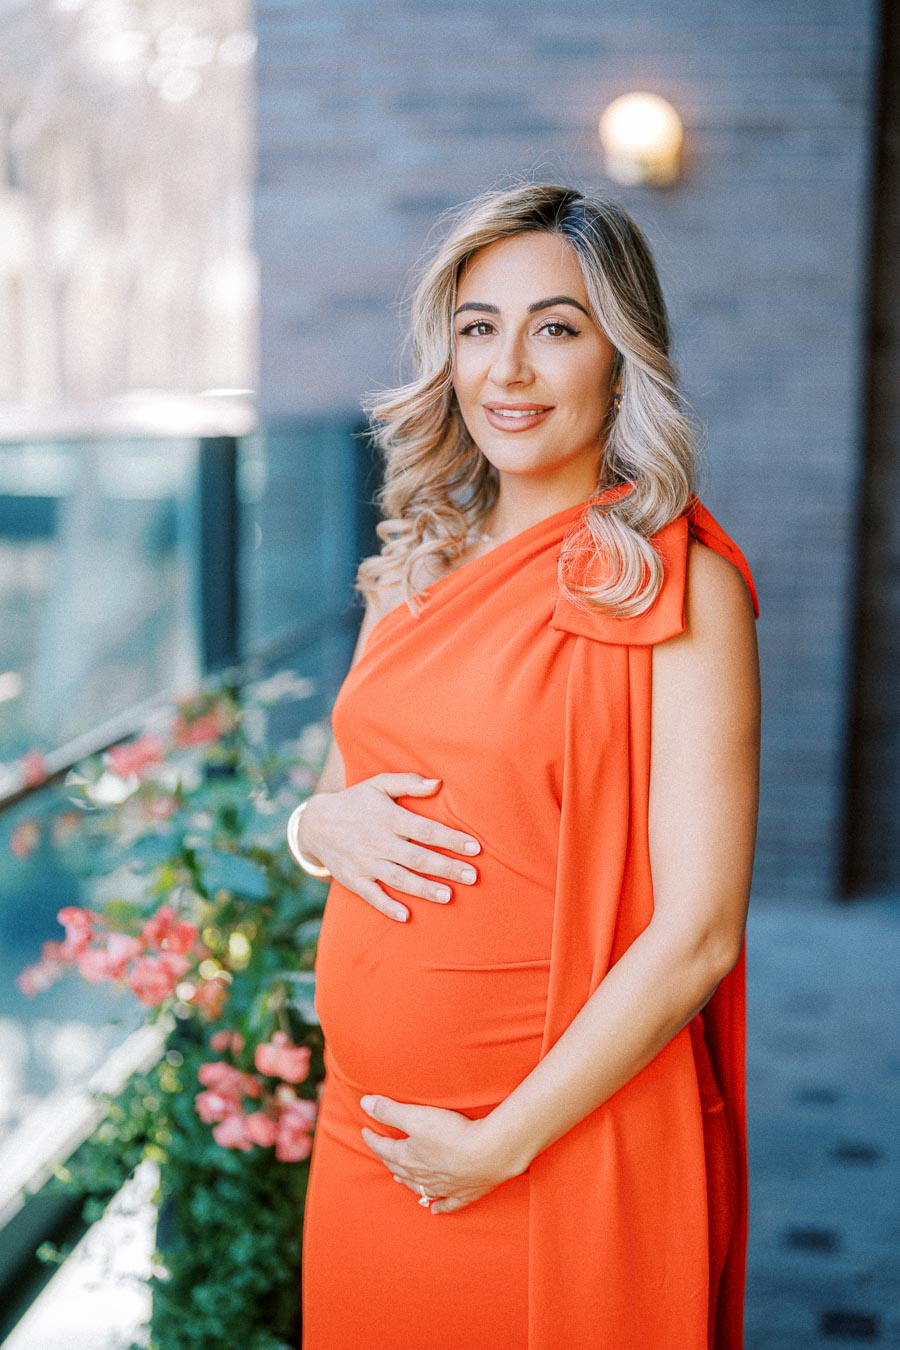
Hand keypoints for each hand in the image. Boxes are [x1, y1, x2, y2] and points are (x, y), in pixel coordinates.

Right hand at [299, 774, 480, 921]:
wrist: (315, 824)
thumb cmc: (356, 801)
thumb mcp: (378, 784)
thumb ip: (408, 782)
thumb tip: (438, 783)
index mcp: (388, 817)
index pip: (425, 829)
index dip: (450, 839)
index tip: (475, 848)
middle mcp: (378, 841)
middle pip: (417, 857)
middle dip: (446, 867)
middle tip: (472, 876)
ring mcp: (365, 863)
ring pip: (399, 878)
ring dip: (424, 889)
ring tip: (448, 896)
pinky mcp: (354, 880)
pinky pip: (372, 896)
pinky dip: (387, 907)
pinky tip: (406, 916)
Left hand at [359, 1094, 520, 1214]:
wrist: (488, 1154)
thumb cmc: (451, 1134)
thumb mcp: (416, 1117)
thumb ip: (390, 1110)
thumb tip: (364, 1103)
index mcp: (408, 1158)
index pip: (384, 1149)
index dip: (373, 1139)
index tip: (366, 1131)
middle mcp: (422, 1176)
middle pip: (399, 1167)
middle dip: (388, 1158)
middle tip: (382, 1151)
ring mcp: (443, 1187)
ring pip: (419, 1187)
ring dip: (407, 1181)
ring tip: (399, 1177)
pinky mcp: (464, 1193)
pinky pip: (447, 1204)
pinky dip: (439, 1207)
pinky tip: (434, 1209)